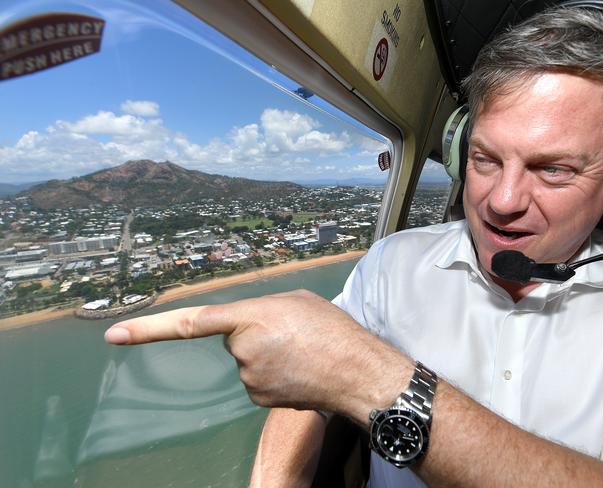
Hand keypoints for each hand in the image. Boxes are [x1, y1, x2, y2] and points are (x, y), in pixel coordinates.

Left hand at [104, 289, 410, 420]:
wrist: (357, 372)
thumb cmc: (332, 330)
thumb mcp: (296, 300)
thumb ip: (262, 307)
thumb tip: (245, 327)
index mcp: (251, 315)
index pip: (192, 321)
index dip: (149, 328)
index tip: (114, 334)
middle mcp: (243, 349)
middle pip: (232, 337)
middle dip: (253, 332)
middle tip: (289, 333)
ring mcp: (249, 378)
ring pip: (244, 359)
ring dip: (265, 353)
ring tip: (298, 351)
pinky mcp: (257, 398)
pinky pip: (255, 378)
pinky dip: (271, 373)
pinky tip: (296, 369)